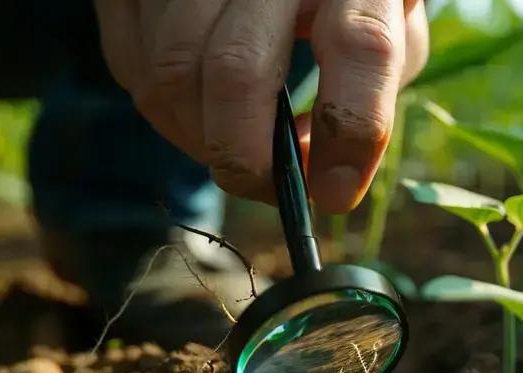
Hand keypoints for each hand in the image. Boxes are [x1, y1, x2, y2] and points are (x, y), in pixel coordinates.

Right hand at [94, 0, 428, 212]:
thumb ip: (366, 100)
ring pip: (171, 73)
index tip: (336, 193)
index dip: (350, 133)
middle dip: (247, 157)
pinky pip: (132, 64)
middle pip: (237, 69)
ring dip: (201, 139)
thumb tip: (314, 179)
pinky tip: (202, 107)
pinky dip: (166, 110)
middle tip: (266, 186)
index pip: (362, 46)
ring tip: (237, 146)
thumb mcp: (390, 29)